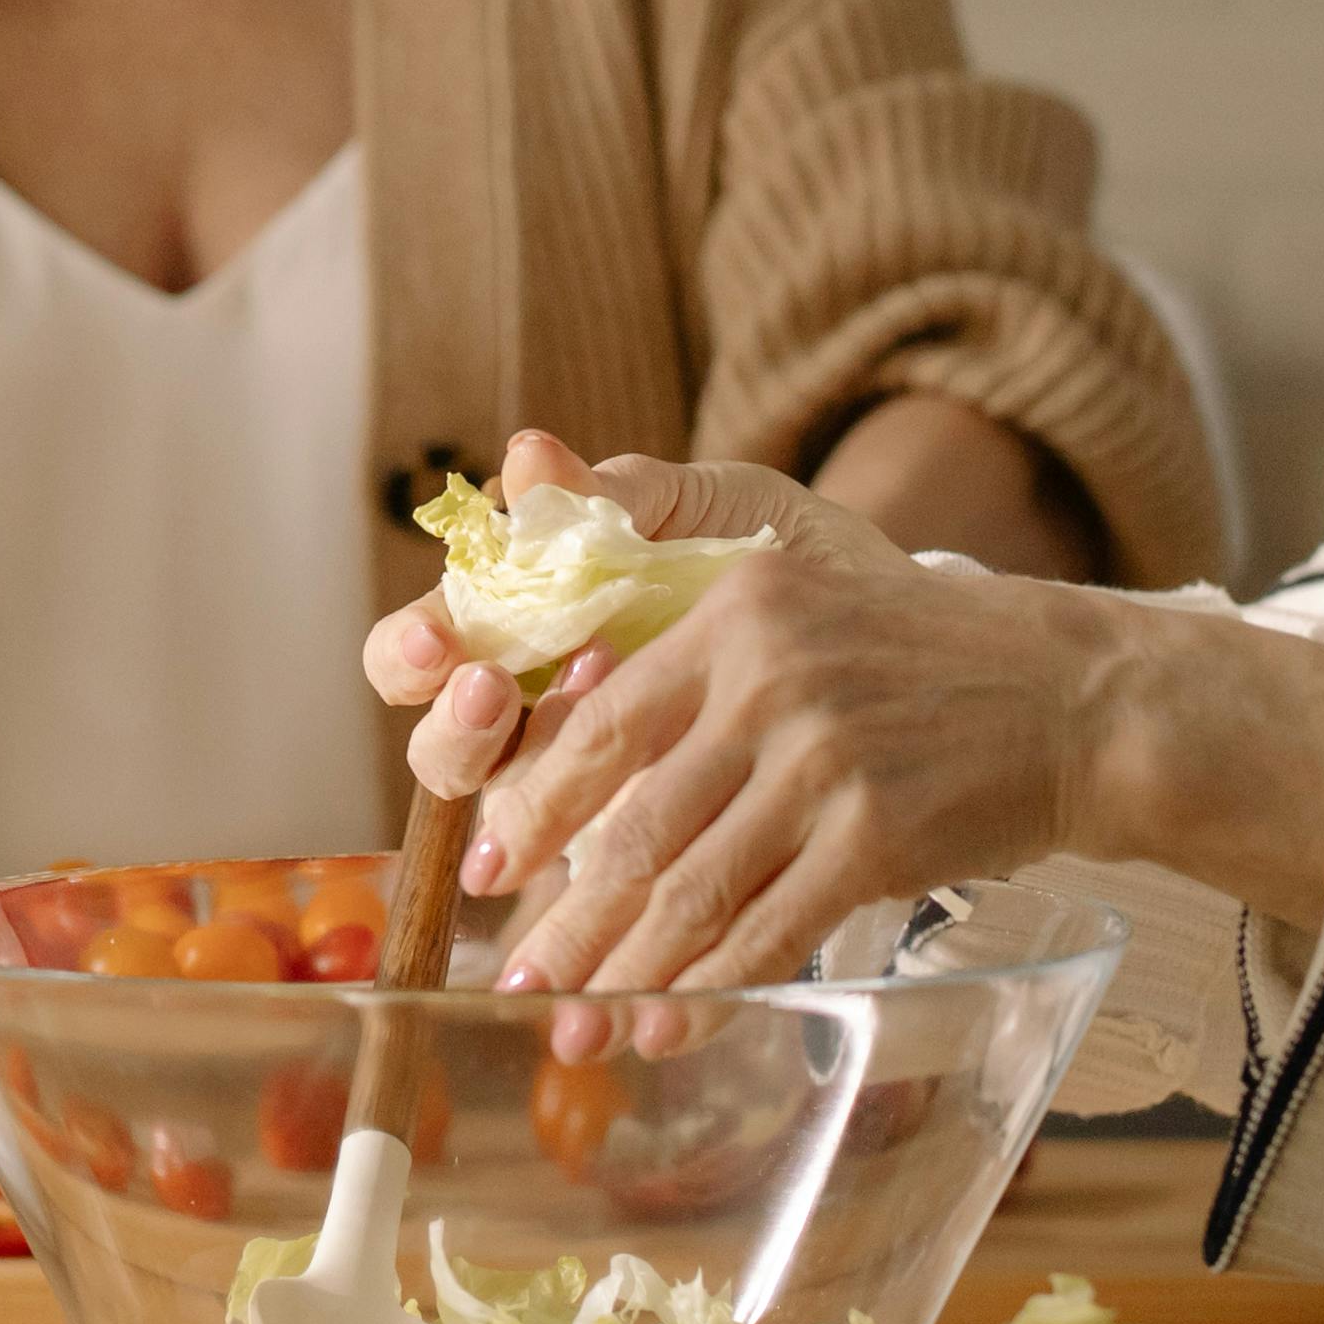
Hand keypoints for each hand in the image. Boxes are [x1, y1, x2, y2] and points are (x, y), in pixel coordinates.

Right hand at [358, 427, 871, 805]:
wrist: (906, 642)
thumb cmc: (790, 565)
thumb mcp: (719, 509)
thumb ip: (626, 494)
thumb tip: (530, 457)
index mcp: (531, 615)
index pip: (433, 639)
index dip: (416, 646)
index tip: (439, 644)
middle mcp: (537, 706)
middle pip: (440, 739)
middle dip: (452, 724)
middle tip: (495, 693)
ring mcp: (585, 784)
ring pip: (495, 810)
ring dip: (513, 790)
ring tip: (567, 750)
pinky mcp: (641, 841)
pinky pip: (588, 866)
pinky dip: (597, 841)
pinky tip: (635, 804)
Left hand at [432, 474, 1323, 1005]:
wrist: (1077, 698)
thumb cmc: (933, 667)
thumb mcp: (812, 619)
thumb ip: (711, 679)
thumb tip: (602, 791)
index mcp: (737, 614)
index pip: (604, 722)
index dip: (536, 804)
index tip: (489, 863)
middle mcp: (770, 678)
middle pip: (635, 823)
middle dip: (566, 916)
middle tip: (514, 978)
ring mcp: (824, 759)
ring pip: (692, 888)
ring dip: (624, 972)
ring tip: (575, 1028)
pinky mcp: (877, 835)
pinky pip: (768, 930)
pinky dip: (711, 988)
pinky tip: (670, 1029)